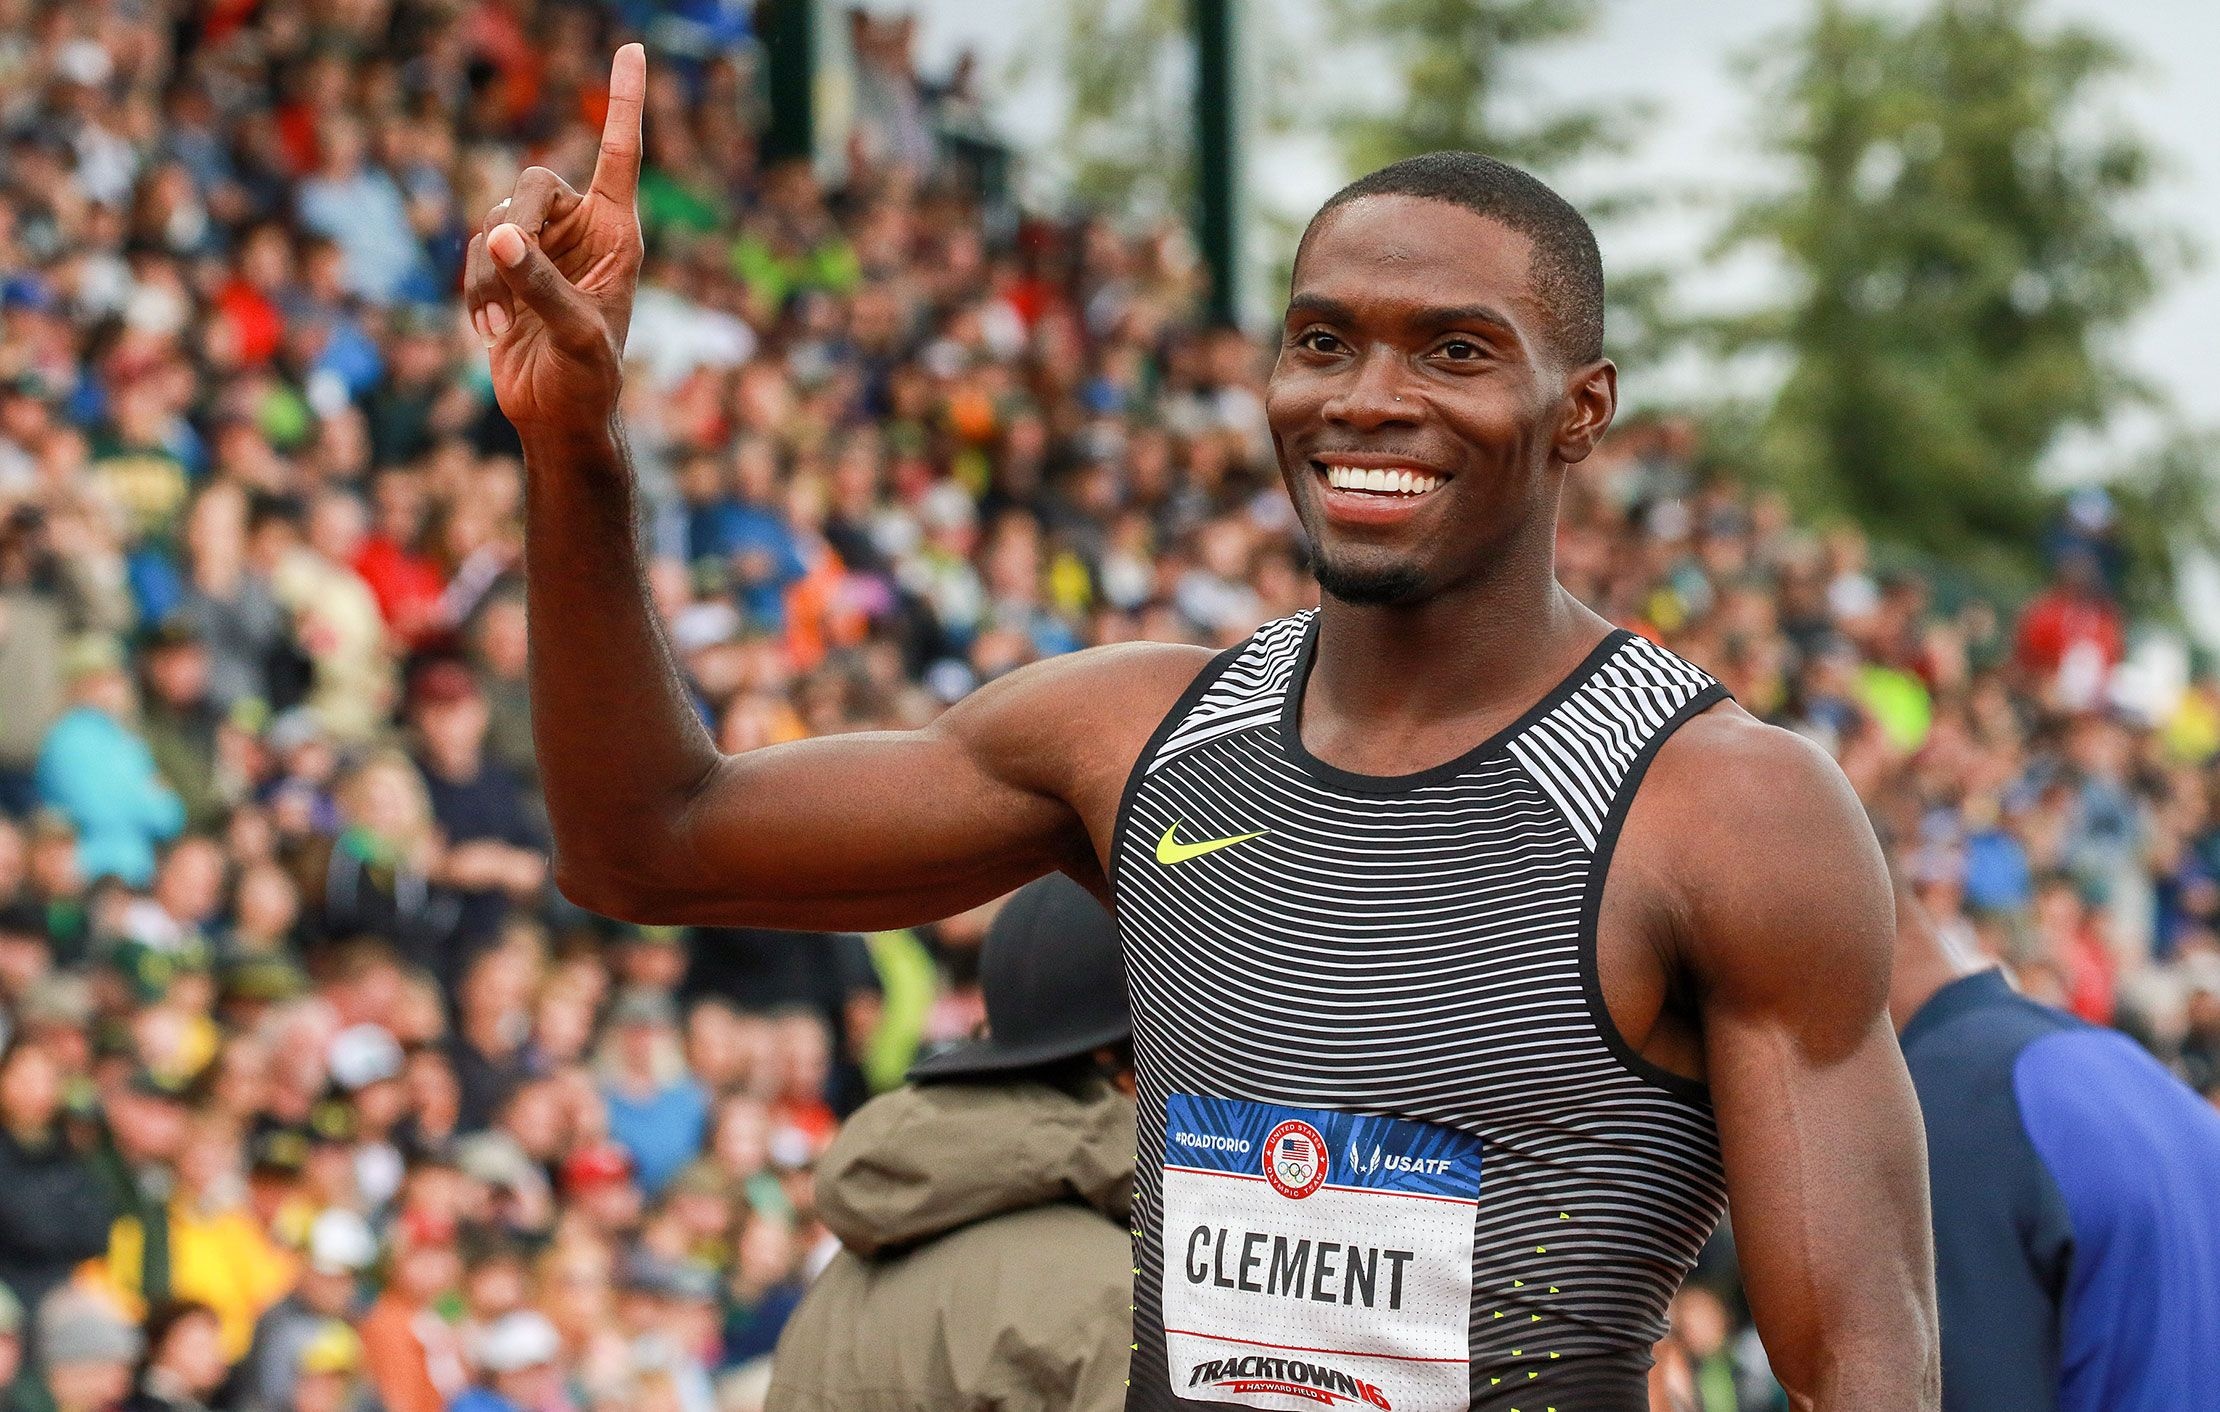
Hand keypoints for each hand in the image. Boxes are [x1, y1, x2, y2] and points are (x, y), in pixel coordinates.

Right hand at [466, 43, 646, 435]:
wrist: (559, 419)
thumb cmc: (589, 382)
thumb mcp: (575, 334)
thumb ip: (539, 284)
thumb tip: (500, 238)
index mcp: (619, 235)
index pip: (622, 155)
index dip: (625, 103)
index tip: (634, 49)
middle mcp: (581, 232)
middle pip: (533, 184)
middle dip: (514, 223)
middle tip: (509, 263)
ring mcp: (541, 251)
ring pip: (494, 224)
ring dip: (488, 276)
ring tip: (503, 327)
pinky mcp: (506, 273)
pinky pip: (475, 255)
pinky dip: (475, 292)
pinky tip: (491, 333)